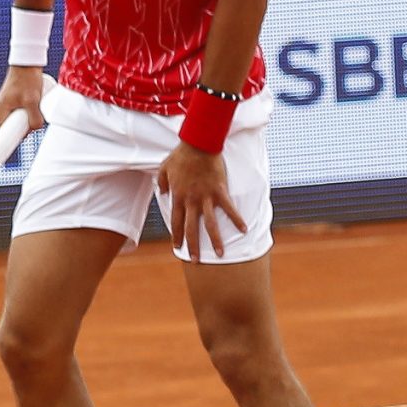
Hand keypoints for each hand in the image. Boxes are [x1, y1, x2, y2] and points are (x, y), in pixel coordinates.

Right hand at [0, 65, 47, 134]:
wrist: (28, 64)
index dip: (15, 138)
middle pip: (16, 128)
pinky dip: (32, 112)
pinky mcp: (16, 101)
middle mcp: (3, 110)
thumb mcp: (32, 101)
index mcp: (1, 111)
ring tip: (37, 107)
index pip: (6, 134)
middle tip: (36, 117)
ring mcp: (9, 105)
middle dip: (27, 126)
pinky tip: (38, 105)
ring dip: (31, 118)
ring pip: (22, 120)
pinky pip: (24, 112)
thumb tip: (35, 128)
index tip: (23, 140)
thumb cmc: (27, 79)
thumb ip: (34, 117)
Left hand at [158, 140, 244, 260]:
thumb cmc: (181, 155)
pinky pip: (229, 209)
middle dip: (193, 247)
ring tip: (220, 254)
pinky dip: (237, 219)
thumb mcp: (164, 168)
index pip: (175, 222)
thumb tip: (163, 194)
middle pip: (191, 228)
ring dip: (215, 240)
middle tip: (195, 261)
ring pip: (210, 224)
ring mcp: (206, 197)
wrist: (198, 145)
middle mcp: (191, 201)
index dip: (176, 236)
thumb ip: (163, 183)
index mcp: (178, 197)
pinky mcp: (220, 191)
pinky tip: (244, 230)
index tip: (177, 248)